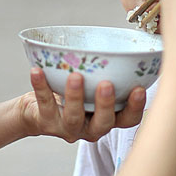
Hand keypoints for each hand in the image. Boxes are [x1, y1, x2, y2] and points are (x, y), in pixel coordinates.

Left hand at [21, 67, 145, 143]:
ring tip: (75, 76)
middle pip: (103, 122)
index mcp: (107, 118)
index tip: (139, 89)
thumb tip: (126, 47)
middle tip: (106, 85)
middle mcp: (91, 127)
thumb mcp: (93, 87)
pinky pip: (44, 103)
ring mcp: (68, 128)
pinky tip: (37, 71)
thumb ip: (107, 75)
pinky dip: (41, 86)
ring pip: (73, 117)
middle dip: (106, 104)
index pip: (128, 119)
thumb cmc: (72, 94)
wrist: (36, 111)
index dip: (136, 107)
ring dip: (75, 96)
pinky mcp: (46, 122)